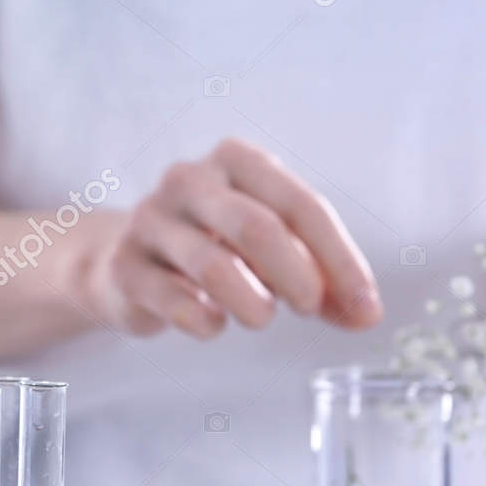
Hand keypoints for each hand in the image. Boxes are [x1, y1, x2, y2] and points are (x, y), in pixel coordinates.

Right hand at [90, 138, 383, 338]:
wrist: (121, 262)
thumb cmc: (212, 248)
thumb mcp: (271, 252)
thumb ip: (320, 280)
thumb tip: (365, 315)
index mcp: (236, 160)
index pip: (300, 206)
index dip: (340, 260)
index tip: (365, 307)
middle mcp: (189, 180)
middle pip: (257, 227)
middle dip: (297, 277)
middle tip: (310, 309)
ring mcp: (150, 221)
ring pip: (214, 266)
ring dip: (252, 304)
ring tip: (261, 318)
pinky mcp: (124, 267)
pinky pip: (175, 300)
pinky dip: (207, 322)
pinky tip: (214, 324)